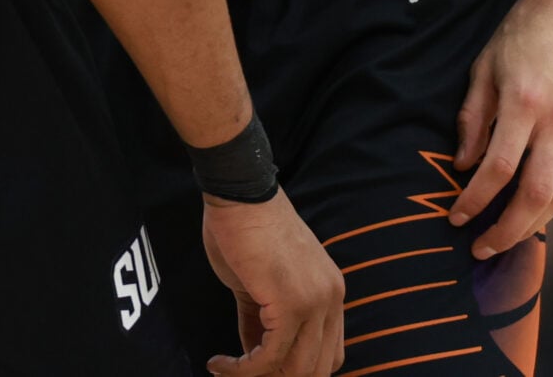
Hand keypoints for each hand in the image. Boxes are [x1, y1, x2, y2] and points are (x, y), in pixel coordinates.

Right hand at [199, 188, 344, 376]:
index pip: (328, 355)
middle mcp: (332, 299)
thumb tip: (253, 357)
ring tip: (228, 370)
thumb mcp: (259, 285)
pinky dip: (243, 370)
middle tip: (243, 372)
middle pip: (318, 369)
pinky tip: (220, 363)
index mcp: (330, 293)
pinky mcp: (291, 304)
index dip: (294, 369)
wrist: (239, 194)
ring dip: (258, 376)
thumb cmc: (245, 229)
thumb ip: (262, 323)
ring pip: (298, 371)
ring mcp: (315, 302)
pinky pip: (270, 357)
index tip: (259, 368)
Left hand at [450, 0, 552, 257]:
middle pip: (535, 193)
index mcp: (524, 101)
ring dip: (534, 222)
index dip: (474, 201)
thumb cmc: (524, 31)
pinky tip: (539, 209)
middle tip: (482, 247)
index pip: (497, 168)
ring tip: (507, 235)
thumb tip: (463, 164)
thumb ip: (473, 116)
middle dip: (506, 229)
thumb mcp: (485, 65)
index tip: (456, 218)